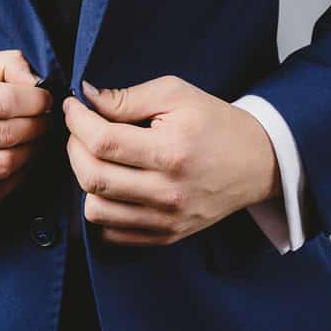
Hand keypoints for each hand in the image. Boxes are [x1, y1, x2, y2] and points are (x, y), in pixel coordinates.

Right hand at [0, 49, 53, 215]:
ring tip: (35, 142)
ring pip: (3, 167)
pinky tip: (19, 166)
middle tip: (46, 122)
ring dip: (31, 155)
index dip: (36, 101)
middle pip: (7, 135)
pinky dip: (15, 181)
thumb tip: (36, 80)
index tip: (45, 100)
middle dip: (38, 127)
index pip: (4, 100)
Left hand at [63, 75, 279, 246]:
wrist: (257, 162)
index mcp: (171, 151)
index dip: (76, 120)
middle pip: (92, 177)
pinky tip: (111, 183)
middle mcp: (167, 191)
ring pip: (95, 210)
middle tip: (81, 129)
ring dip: (84, 180)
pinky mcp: (166, 236)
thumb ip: (127, 97)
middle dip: (74, 147)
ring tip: (97, 157)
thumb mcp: (175, 93)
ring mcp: (166, 220)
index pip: (103, 142)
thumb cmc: (214, 122)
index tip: (72, 106)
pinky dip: (101, 208)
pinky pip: (112, 233)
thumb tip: (85, 97)